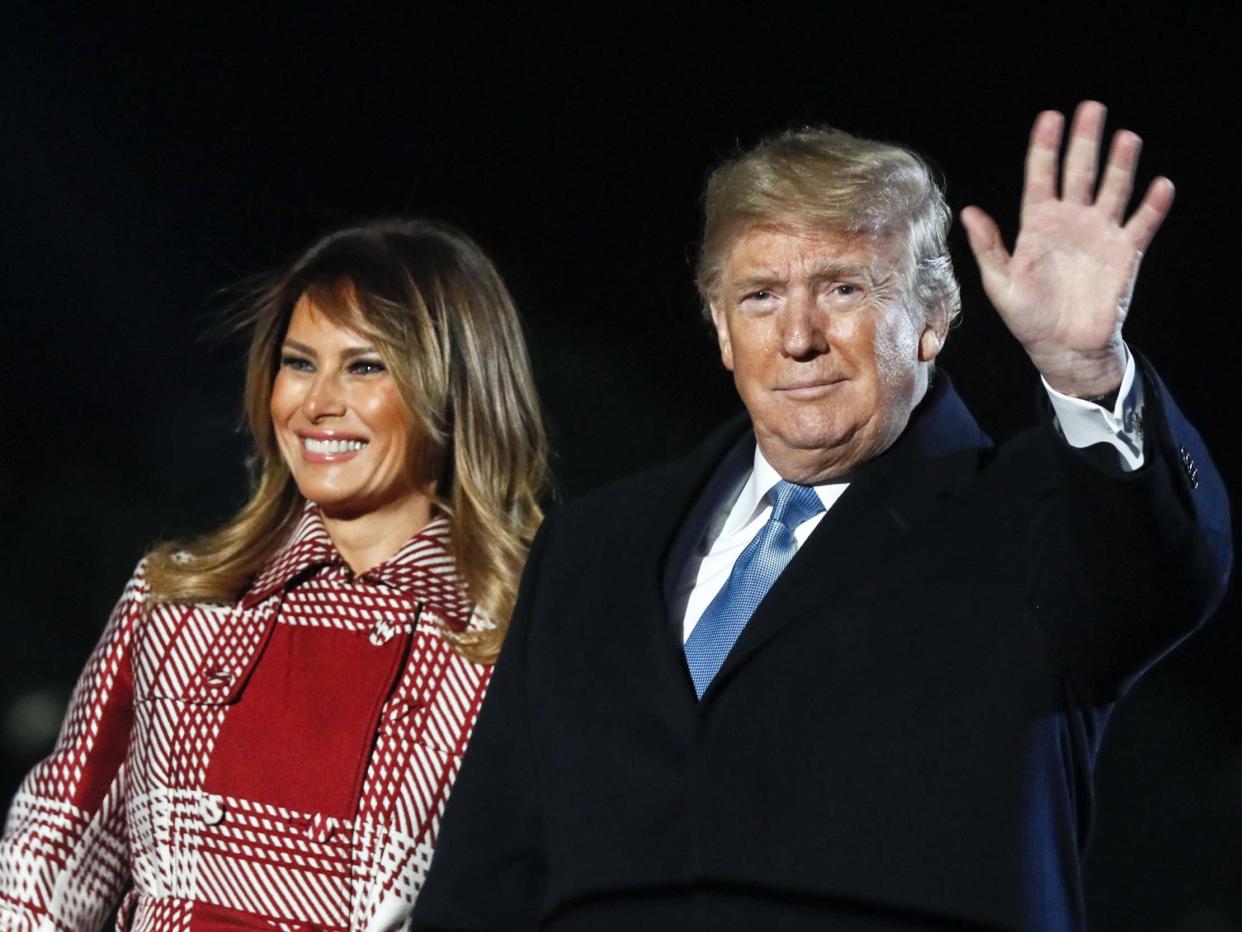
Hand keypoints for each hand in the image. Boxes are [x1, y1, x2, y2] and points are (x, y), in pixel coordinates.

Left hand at [960, 101, 1173, 396]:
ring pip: (1113, 190)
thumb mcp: (1000, 284)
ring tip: (1126, 137)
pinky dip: (1152, 206)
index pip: (1041, 177)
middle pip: (1079, 172)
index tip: (1050, 117)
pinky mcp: (1124, 253)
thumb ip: (988, 246)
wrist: (1063, 348)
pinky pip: (1141, 224)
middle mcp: (1070, 222)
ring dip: (1120, 164)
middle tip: (1092, 108)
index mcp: (1037, 225)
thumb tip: (968, 212)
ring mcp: (1099, 234)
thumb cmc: (1028, 317)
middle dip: (1085, 141)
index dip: (1045, 148)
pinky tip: (1160, 185)